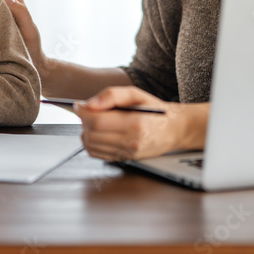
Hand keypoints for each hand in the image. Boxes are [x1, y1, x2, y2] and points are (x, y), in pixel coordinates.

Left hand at [74, 86, 207, 160]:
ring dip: (85, 132)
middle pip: (92, 134)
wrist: (174, 129)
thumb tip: (90, 103)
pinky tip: (96, 133)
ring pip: (92, 146)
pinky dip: (91, 144)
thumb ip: (112, 95)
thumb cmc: (155, 110)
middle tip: (85, 111)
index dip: (83, 112)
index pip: (97, 121)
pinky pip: (98, 155)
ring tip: (91, 121)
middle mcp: (131, 141)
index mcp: (135, 123)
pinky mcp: (125, 159)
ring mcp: (128, 153)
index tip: (79, 104)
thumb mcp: (136, 94)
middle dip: (83, 121)